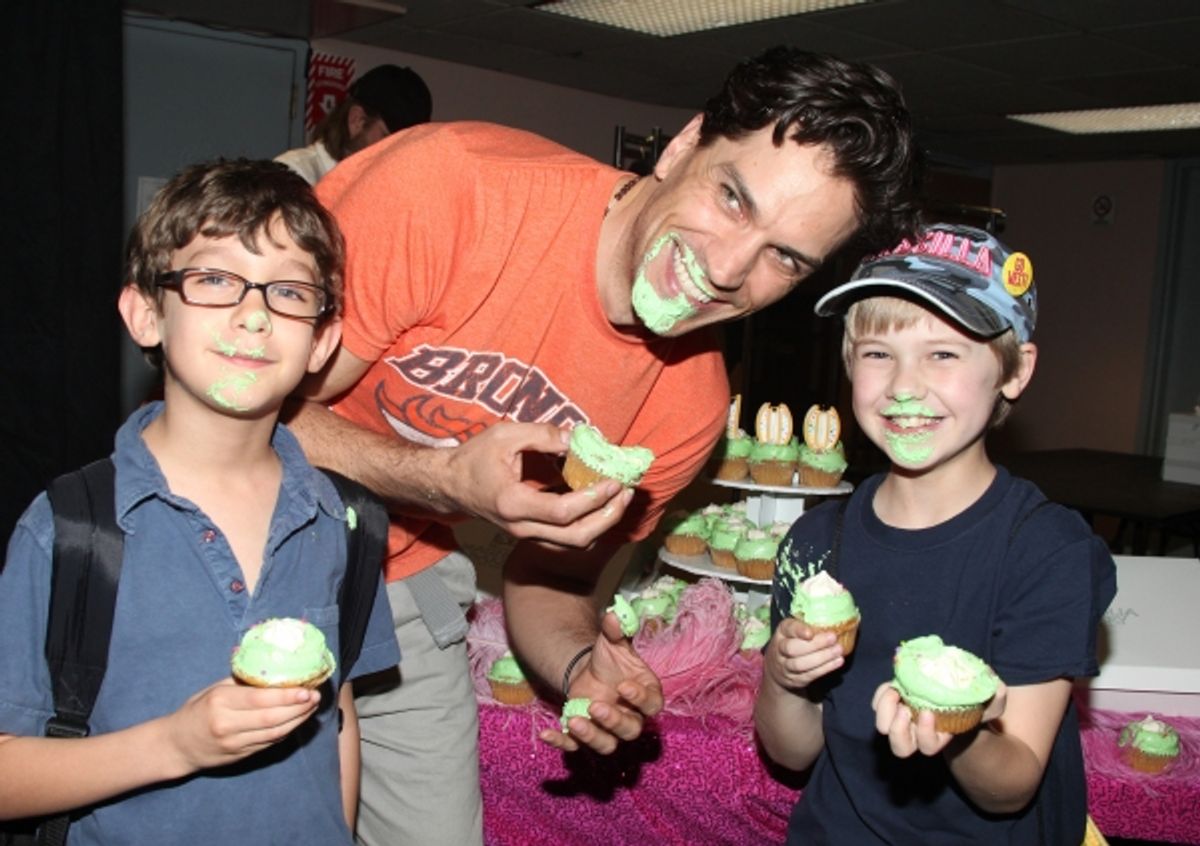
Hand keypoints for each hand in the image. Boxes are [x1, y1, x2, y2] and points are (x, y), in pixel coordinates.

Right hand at [164, 679, 320, 774]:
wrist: (176, 746)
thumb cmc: (197, 710)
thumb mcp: (214, 689)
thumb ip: (242, 681)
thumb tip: (275, 669)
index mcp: (220, 701)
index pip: (259, 699)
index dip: (286, 696)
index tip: (306, 689)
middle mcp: (228, 724)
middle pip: (272, 717)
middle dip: (299, 708)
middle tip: (316, 696)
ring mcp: (234, 743)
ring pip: (274, 733)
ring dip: (298, 720)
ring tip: (312, 707)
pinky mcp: (240, 756)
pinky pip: (270, 742)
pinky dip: (287, 731)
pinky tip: (297, 720)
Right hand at [440, 422, 631, 547]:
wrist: (449, 486)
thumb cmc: (473, 459)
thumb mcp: (504, 435)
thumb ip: (542, 435)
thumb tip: (577, 438)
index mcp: (513, 503)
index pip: (563, 512)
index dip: (594, 499)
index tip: (613, 481)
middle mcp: (521, 526)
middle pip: (576, 537)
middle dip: (608, 517)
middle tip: (627, 493)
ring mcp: (526, 534)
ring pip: (574, 542)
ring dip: (603, 523)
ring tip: (621, 498)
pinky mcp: (531, 532)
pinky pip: (567, 536)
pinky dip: (590, 522)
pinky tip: (602, 501)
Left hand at [539, 611, 662, 753]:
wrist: (590, 672)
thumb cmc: (610, 660)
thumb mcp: (612, 643)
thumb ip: (615, 632)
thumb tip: (613, 614)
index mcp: (645, 695)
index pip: (652, 704)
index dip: (640, 699)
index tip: (622, 686)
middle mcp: (631, 717)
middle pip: (630, 730)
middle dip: (613, 721)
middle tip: (594, 706)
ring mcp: (608, 731)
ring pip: (606, 745)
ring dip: (591, 737)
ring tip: (573, 721)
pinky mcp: (585, 737)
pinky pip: (575, 747)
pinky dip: (561, 743)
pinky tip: (546, 734)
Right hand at [764, 617, 844, 690]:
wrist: (778, 669)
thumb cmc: (793, 643)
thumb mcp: (795, 631)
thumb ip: (808, 627)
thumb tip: (834, 622)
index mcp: (782, 632)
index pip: (788, 629)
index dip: (799, 631)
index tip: (811, 633)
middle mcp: (780, 649)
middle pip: (792, 649)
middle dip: (814, 644)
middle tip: (833, 638)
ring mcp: (786, 666)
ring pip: (800, 664)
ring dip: (822, 657)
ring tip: (838, 650)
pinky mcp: (795, 679)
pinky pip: (810, 674)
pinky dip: (825, 668)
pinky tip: (837, 661)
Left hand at [871, 681, 1008, 757]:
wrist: (956, 691)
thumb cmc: (975, 702)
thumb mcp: (992, 700)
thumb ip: (997, 697)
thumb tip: (996, 686)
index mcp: (940, 736)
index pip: (928, 746)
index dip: (924, 734)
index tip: (927, 713)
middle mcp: (918, 732)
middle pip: (900, 748)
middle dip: (898, 732)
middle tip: (905, 711)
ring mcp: (904, 718)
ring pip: (884, 728)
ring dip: (885, 712)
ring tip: (895, 694)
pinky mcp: (893, 703)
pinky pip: (879, 704)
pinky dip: (881, 695)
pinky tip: (893, 686)